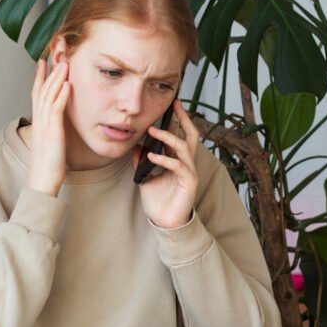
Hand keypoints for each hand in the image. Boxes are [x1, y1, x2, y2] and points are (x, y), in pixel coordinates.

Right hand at [26, 58, 70, 195]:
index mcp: (38, 122)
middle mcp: (39, 120)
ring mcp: (44, 125)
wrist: (42, 180)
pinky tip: (67, 84)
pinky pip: (56, 109)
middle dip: (48, 71)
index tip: (42, 62)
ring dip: (56, 78)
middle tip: (54, 54)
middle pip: (42, 90)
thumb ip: (52, 130)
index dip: (39, 77)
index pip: (36, 94)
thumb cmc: (48, 166)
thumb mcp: (49, 143)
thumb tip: (57, 125)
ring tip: (63, 63)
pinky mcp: (53, 132)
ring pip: (49, 95)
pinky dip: (61, 95)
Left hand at [134, 99, 198, 228]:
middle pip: (191, 135)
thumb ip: (141, 162)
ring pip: (183, 147)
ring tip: (151, 131)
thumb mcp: (145, 177)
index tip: (170, 105)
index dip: (176, 120)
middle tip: (175, 105)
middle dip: (184, 119)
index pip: (179, 135)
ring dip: (167, 137)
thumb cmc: (157, 200)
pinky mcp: (189, 182)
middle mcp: (186, 162)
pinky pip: (178, 166)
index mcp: (177, 160)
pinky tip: (151, 156)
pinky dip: (164, 159)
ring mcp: (189, 171)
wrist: (164, 221)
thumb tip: (135, 146)